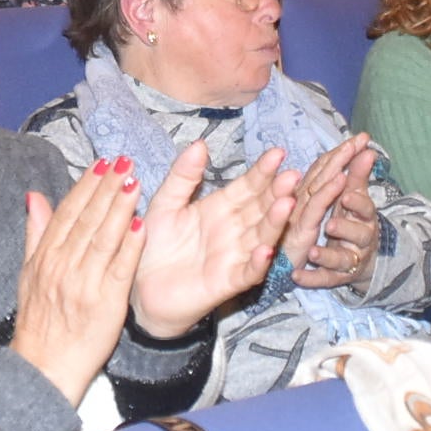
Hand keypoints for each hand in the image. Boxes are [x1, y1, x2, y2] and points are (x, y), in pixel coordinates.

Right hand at [14, 158, 146, 405]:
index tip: (102, 163)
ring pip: (104, 238)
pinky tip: (142, 226)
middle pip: (87, 219)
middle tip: (124, 161)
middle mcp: (62, 266)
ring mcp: (83, 284)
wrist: (43, 366)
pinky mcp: (104, 304)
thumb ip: (35, 233)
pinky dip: (130, 247)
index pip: (67, 212)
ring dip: (120, 208)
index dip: (86, 185)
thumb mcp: (28, 274)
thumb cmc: (39, 321)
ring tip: (135, 182)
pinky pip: (119, 269)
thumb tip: (34, 195)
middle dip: (106, 187)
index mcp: (45, 257)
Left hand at [133, 143, 298, 338]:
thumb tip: (200, 143)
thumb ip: (183, 176)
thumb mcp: (165, 203)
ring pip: (260, 237)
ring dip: (275, 222)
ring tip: (287, 204)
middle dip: (277, 192)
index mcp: (220, 208)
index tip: (277, 153)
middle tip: (293, 175)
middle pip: (260, 208)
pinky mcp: (227, 282)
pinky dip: (257, 263)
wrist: (137, 287)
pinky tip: (265, 250)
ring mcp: (233, 256)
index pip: (247, 186)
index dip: (262, 171)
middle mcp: (233, 230)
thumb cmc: (152, 243)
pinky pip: (247, 272)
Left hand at [285, 139, 381, 291]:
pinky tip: (296, 277)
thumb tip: (366, 144)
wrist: (362, 258)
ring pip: (340, 260)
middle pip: (356, 235)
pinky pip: (323, 280)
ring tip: (312, 253)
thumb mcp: (357, 198)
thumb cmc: (355, 220)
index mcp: (364, 217)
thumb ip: (358, 174)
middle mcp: (359, 239)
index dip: (357, 201)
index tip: (346, 192)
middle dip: (344, 229)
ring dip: (326, 255)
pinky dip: (311, 279)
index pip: (364, 208)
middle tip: (331, 224)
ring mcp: (347, 260)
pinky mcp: (334, 277)